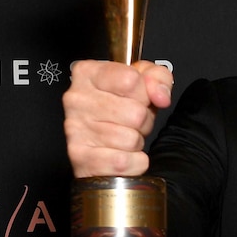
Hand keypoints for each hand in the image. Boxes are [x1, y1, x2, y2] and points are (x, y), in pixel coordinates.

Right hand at [63, 59, 172, 177]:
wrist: (102, 143)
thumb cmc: (122, 108)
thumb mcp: (144, 82)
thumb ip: (158, 77)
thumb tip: (160, 96)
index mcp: (88, 73)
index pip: (131, 79)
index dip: (144, 93)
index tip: (138, 97)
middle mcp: (76, 99)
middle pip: (136, 113)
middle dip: (143, 121)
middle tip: (132, 121)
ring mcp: (75, 129)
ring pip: (131, 139)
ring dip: (136, 141)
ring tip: (124, 136)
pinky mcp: (80, 158)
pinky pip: (124, 162)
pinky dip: (133, 162)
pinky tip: (121, 154)